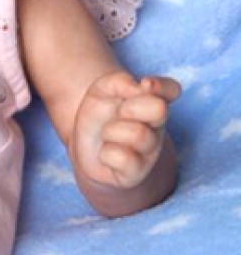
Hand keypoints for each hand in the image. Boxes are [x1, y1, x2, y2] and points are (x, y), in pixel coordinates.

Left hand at [70, 71, 180, 189]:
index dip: (162, 86)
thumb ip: (119, 81)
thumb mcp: (100, 91)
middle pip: (159, 109)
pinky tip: (106, 154)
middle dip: (131, 107)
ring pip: (137, 134)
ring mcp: (149, 151)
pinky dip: (107, 154)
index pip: (171, 90)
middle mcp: (156, 127)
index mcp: (152, 104)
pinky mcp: (136, 173)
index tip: (145, 84)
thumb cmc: (98, 117)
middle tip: (119, 114)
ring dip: (112, 132)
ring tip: (107, 136)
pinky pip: (123, 158)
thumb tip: (139, 85)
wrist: (84, 149)